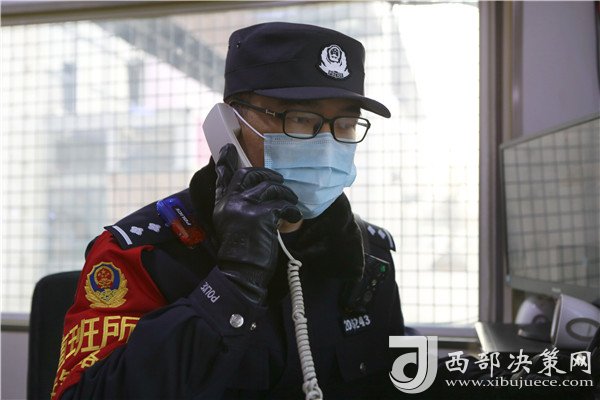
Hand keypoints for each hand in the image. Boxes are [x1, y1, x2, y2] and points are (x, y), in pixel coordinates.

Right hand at [213, 144, 301, 303]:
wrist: (240, 274)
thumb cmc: (241, 254)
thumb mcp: (231, 226)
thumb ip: (238, 208)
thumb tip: (256, 194)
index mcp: (221, 205)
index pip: (222, 177)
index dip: (226, 161)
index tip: (228, 148)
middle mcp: (229, 202)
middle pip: (248, 173)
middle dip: (267, 173)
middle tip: (279, 180)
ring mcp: (244, 207)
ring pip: (269, 186)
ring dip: (285, 192)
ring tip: (291, 200)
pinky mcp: (260, 216)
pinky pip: (281, 203)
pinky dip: (291, 208)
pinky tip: (293, 215)